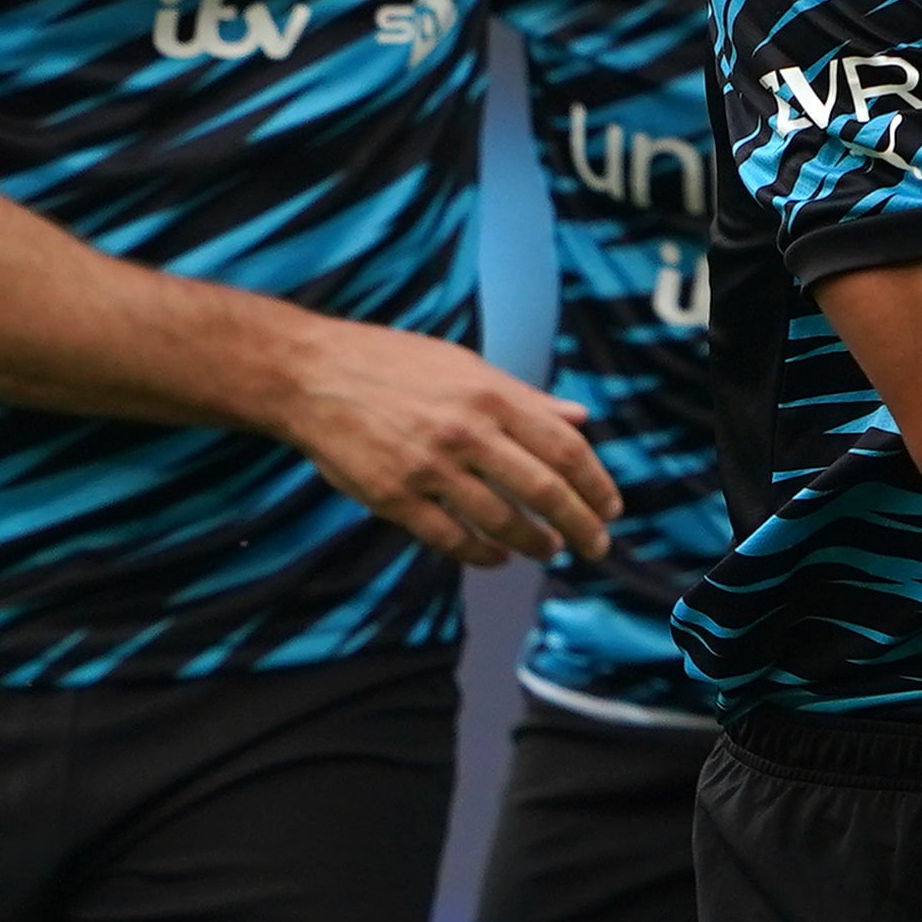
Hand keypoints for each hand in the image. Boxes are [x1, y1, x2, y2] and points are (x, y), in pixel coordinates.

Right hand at [276, 320, 620, 569]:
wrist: (309, 375)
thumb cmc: (392, 363)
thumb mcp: (465, 365)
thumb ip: (525, 397)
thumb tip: (579, 418)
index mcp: (490, 395)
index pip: (564, 447)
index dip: (595, 483)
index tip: (611, 507)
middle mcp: (466, 433)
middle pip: (544, 491)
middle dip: (580, 525)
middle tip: (596, 546)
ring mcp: (428, 468)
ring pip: (501, 521)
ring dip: (535, 543)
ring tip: (551, 550)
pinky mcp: (393, 498)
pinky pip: (450, 538)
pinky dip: (482, 554)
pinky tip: (498, 557)